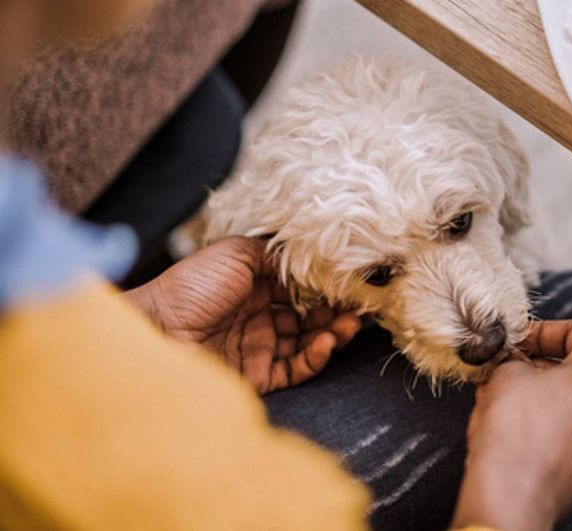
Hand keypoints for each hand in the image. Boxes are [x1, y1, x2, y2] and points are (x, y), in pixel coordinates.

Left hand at [125, 237, 360, 393]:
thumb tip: (314, 259)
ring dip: (332, 334)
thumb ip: (276, 254)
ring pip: (308, 343)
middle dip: (336, 312)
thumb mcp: (236, 253)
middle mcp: (260, 317)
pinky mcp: (257, 375)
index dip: (326, 287)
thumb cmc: (191, 286)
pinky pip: (296, 368)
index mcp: (255, 287)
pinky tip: (324, 343)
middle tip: (359, 307)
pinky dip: (315, 357)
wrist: (154, 330)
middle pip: (310, 317)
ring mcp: (259, 347)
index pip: (302, 288)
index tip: (352, 283)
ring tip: (348, 325)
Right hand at [451, 320, 571, 530]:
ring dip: (553, 394)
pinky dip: (561, 424)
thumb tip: (516, 363)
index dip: (542, 331)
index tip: (516, 343)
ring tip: (514, 399)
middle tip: (512, 369)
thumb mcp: (506, 374)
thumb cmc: (513, 429)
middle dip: (546, 365)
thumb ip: (516, 358)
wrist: (515, 500)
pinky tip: (528, 429)